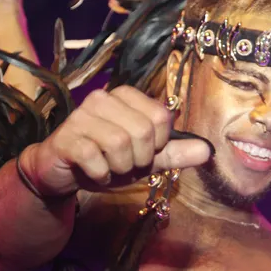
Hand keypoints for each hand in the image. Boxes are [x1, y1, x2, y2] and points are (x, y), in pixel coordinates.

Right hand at [20, 86, 211, 196]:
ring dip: (120, 167)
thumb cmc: (106, 160)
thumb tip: (208, 150)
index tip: (142, 152)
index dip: (158, 144)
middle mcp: (102, 99)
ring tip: (109, 168)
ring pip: (120, 143)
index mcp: (125, 97)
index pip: (161, 117)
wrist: (62, 173)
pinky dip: (100, 174)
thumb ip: (175, 153)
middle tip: (125, 164)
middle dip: (139, 159)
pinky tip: (94, 172)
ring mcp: (81, 116)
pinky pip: (95, 158)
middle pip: (142, 131)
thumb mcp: (146, 159)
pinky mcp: (66, 138)